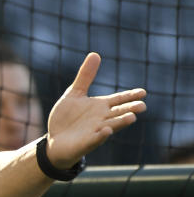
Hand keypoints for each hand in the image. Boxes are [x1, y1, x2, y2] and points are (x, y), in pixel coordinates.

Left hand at [45, 52, 146, 166]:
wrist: (54, 140)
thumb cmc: (67, 118)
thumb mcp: (74, 93)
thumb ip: (85, 76)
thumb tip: (95, 54)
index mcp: (101, 106)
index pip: (119, 99)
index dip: (130, 96)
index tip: (143, 92)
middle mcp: (102, 118)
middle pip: (119, 113)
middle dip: (130, 109)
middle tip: (142, 105)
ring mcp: (95, 131)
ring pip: (111, 126)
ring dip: (120, 122)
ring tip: (131, 118)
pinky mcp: (85, 142)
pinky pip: (95, 139)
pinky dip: (101, 135)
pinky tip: (106, 131)